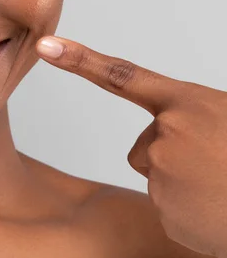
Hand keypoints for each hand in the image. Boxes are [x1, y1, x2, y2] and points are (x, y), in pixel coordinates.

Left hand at [36, 36, 226, 257]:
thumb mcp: (224, 117)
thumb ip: (190, 116)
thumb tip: (167, 132)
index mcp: (188, 103)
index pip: (122, 76)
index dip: (81, 61)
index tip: (48, 47)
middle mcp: (167, 133)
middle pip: (143, 147)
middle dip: (171, 158)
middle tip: (213, 167)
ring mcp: (162, 173)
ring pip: (155, 176)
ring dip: (182, 184)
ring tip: (217, 187)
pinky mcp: (164, 209)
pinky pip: (166, 205)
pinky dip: (187, 210)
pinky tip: (212, 208)